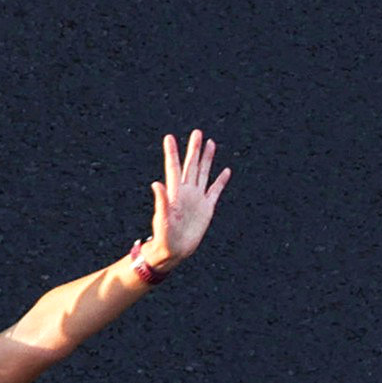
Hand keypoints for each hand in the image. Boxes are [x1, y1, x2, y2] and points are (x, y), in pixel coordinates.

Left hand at [143, 129, 229, 269]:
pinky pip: (215, 191)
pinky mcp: (207, 208)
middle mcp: (186, 192)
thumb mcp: (162, 218)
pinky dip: (220, 181)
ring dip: (207, 159)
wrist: (174, 250)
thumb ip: (161, 201)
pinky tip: (225, 171)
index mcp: (175, 192)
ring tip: (210, 143)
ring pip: (204, 173)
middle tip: (197, 133)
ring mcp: (197, 198)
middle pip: (191, 166)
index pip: (173, 168)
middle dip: (194, 149)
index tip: (169, 137)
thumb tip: (156, 184)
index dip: (172, 153)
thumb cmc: (164, 236)